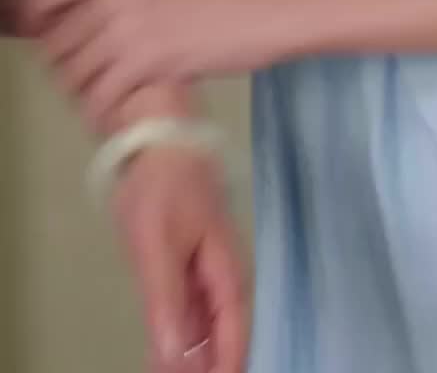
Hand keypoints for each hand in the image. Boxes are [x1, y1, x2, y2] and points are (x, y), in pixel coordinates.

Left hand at [30, 0, 289, 117]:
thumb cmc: (219, 1)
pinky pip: (101, 98)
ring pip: (75, 76)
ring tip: (105, 107)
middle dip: (67, 73)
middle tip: (91, 89)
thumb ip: (124, 0)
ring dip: (84, 97)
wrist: (260, 12)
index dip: (42, 32)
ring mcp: (127, 27)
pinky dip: (104, 115)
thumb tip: (93, 28)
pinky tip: (119, 119)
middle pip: (58, 47)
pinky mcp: (145, 61)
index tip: (56, 53)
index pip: (49, 2)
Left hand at [113, 146, 248, 372]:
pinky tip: (167, 355)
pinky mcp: (182, 260)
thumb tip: (176, 359)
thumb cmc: (162, 187)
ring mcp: (201, 265)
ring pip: (203, 323)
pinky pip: (187, 308)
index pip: (235, 329)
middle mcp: (219, 272)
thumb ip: (166, 302)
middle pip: (222, 331)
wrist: (152, 135)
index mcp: (224, 268)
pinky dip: (180, 334)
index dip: (230, 364)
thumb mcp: (157, 246)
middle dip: (212, 364)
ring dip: (195, 355)